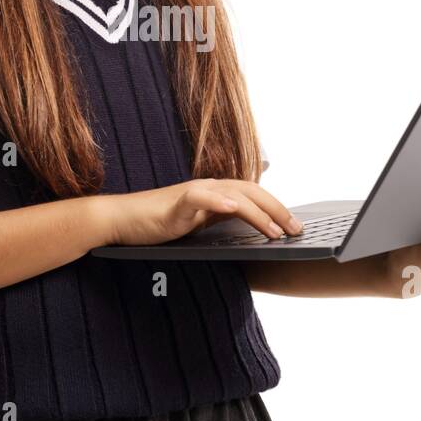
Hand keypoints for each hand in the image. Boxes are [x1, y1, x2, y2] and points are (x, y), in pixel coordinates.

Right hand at [108, 178, 303, 246]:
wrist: (123, 220)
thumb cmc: (159, 224)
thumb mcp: (198, 225)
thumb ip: (221, 223)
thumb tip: (249, 232)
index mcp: (217, 194)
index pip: (255, 196)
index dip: (278, 208)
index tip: (296, 227)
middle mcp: (210, 188)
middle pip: (252, 192)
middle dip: (278, 210)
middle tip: (297, 230)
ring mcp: (194, 193)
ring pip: (234, 195)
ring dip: (258, 211)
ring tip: (275, 230)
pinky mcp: (176, 202)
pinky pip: (201, 197)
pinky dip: (220, 200)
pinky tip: (234, 208)